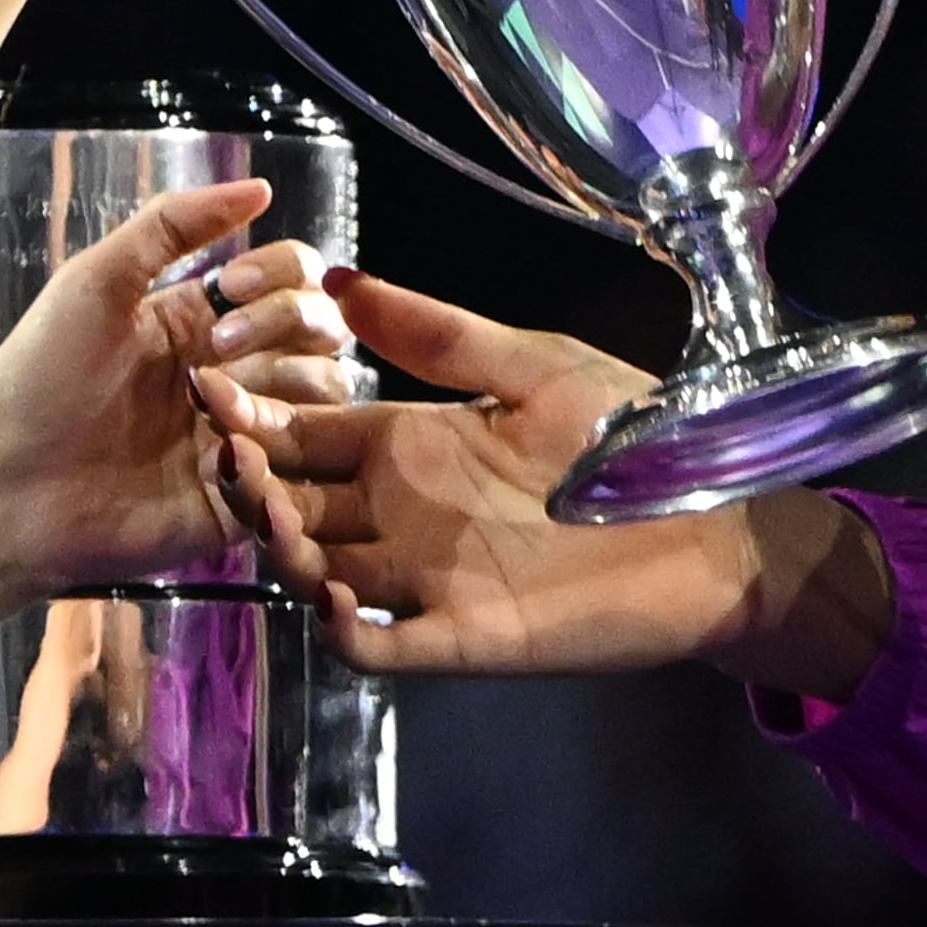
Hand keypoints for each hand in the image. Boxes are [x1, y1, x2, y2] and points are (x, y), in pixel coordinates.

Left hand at [0, 182, 353, 618]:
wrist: (4, 489)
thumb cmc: (36, 382)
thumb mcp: (95, 283)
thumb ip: (170, 227)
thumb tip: (260, 186)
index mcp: (202, 319)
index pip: (293, 275)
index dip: (281, 270)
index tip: (229, 283)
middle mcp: (233, 373)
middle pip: (322, 330)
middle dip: (281, 325)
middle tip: (215, 349)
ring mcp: (242, 437)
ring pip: (323, 398)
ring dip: (276, 392)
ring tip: (211, 411)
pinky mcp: (242, 500)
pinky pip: (298, 474)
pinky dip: (268, 458)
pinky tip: (214, 460)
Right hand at [198, 271, 888, 694]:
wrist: (717, 529)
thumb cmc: (634, 439)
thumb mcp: (532, 365)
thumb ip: (438, 334)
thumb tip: (342, 278)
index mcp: (410, 441)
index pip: (305, 433)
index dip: (255, 419)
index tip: (208, 392)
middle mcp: (401, 512)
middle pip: (294, 504)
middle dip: (252, 487)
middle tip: (229, 465)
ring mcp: (424, 579)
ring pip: (319, 574)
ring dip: (286, 555)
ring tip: (279, 526)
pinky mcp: (458, 638)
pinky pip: (378, 648)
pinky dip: (342, 633)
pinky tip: (330, 598)